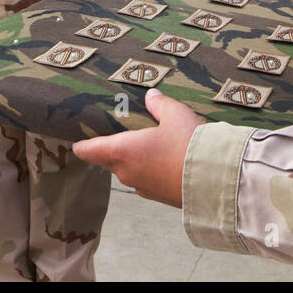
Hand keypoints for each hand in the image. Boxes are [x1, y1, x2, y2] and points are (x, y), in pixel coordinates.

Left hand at [72, 89, 204, 207]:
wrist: (215, 179)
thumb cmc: (189, 145)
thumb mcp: (174, 114)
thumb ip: (159, 104)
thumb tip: (151, 95)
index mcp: (122, 151)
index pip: (89, 151)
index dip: (82, 144)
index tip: (78, 139)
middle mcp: (126, 173)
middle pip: (108, 160)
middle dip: (112, 149)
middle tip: (121, 132)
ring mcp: (142, 187)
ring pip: (128, 171)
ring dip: (133, 160)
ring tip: (148, 144)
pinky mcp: (158, 197)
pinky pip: (145, 181)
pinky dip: (149, 171)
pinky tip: (165, 160)